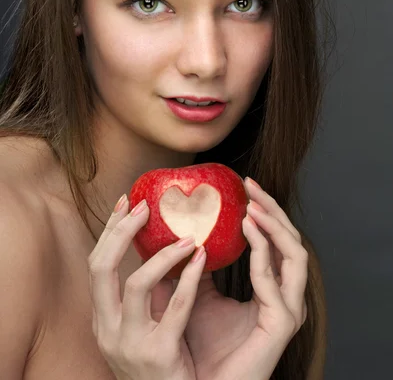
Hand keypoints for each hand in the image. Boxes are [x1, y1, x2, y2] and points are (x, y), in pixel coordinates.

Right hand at [87, 196, 207, 379]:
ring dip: (162, 254)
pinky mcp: (159, 354)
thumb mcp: (144, 327)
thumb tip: (166, 245)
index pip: (96, 265)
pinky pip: (176, 308)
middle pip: (101, 268)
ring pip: (135, 284)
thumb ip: (149, 293)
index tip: (125, 203)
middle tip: (144, 206)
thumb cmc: (162, 365)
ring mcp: (130, 344)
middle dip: (121, 231)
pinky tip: (203, 258)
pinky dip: (190, 278)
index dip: (109, 231)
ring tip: (187, 236)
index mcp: (102, 319)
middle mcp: (107, 330)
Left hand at [180, 177, 308, 379]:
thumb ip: (194, 269)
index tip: (244, 186)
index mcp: (271, 288)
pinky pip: (276, 280)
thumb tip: (176, 233)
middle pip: (291, 240)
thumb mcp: (195, 296)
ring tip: (252, 203)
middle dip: (273, 208)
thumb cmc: (201, 347)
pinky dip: (264, 250)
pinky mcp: (282, 324)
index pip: (278, 241)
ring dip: (275, 224)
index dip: (266, 211)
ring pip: (296, 253)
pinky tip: (247, 229)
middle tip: (251, 184)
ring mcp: (288, 309)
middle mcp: (285, 295)